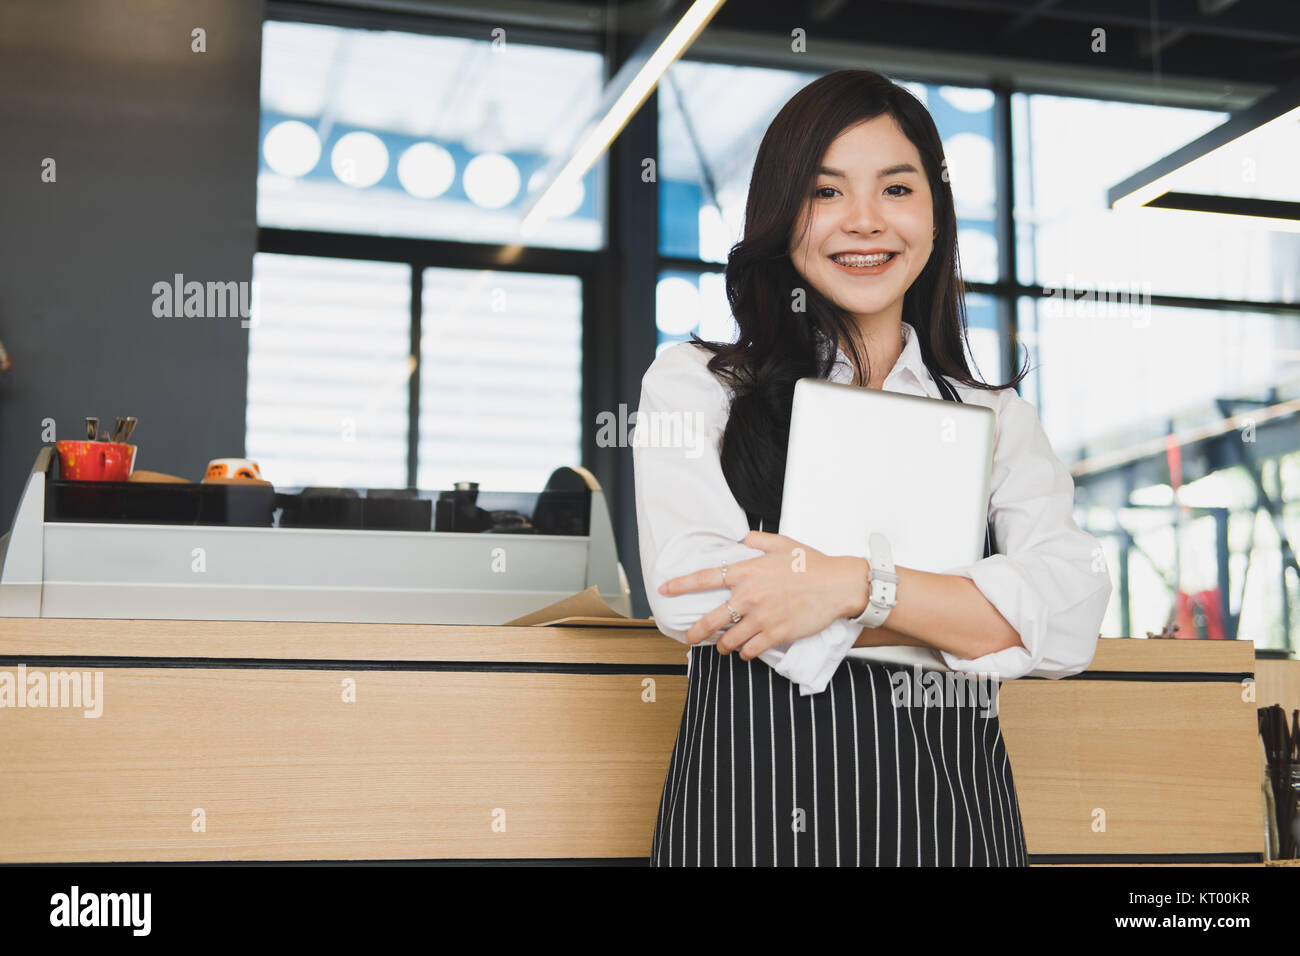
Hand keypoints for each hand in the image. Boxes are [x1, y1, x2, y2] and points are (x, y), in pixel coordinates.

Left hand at [658, 531, 865, 659]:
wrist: (838, 585)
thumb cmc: (812, 564)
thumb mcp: (782, 543)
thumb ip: (757, 541)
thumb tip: (743, 540)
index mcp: (747, 572)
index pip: (704, 578)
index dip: (680, 585)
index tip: (665, 590)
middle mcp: (749, 596)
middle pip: (710, 620)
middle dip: (695, 632)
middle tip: (689, 638)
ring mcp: (762, 618)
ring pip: (729, 640)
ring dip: (723, 645)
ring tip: (723, 645)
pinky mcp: (776, 634)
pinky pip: (750, 650)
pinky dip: (744, 652)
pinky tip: (745, 650)